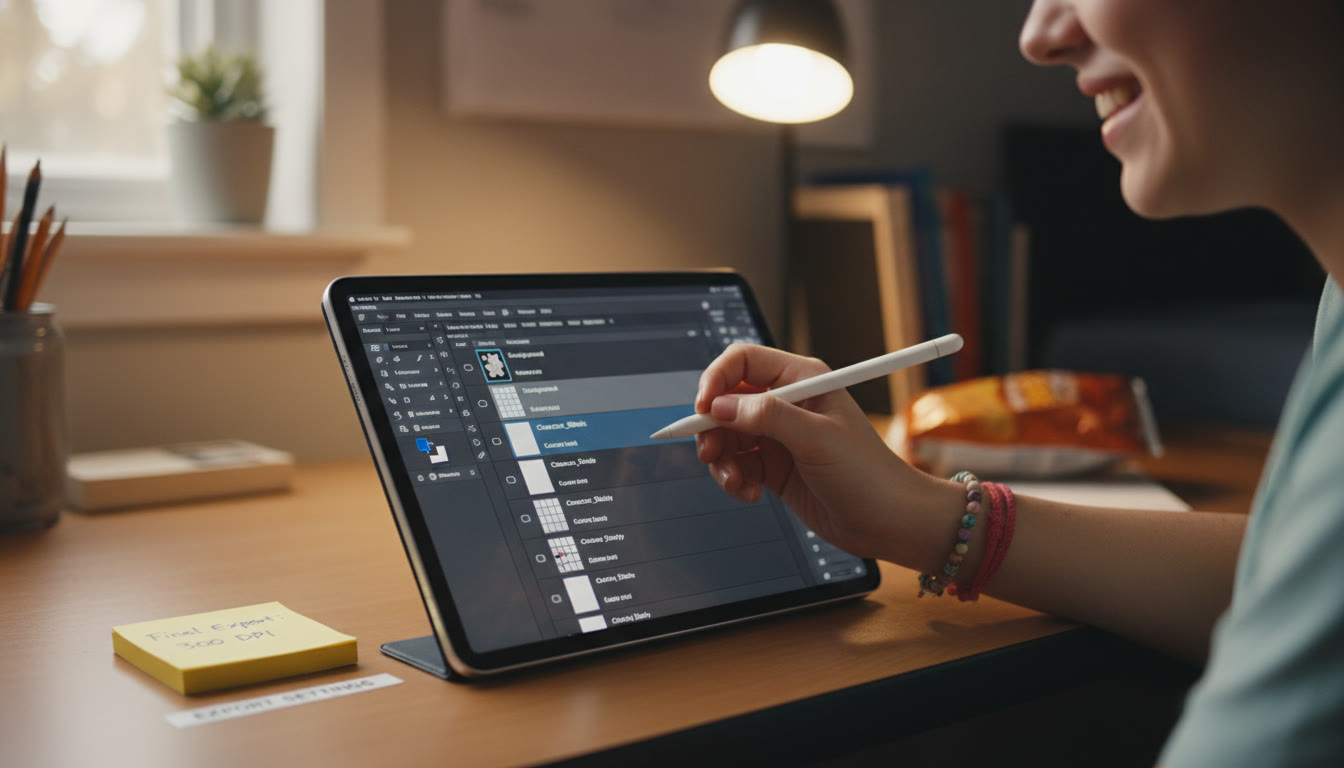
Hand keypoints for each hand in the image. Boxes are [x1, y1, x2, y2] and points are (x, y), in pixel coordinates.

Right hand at [694, 344, 944, 559]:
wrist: (889, 523)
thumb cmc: (868, 474)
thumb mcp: (817, 439)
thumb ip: (766, 416)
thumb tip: (720, 405)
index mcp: (803, 379)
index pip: (743, 362)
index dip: (716, 380)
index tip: (703, 409)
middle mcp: (788, 403)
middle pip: (726, 400)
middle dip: (712, 428)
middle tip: (711, 453)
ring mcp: (779, 436)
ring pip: (727, 436)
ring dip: (722, 460)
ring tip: (736, 483)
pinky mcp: (774, 467)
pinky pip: (737, 464)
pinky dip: (734, 479)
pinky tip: (750, 494)